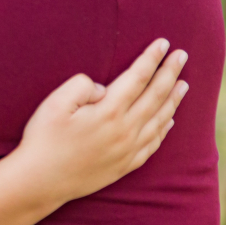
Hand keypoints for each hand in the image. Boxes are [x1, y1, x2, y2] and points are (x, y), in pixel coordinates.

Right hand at [14, 39, 188, 205]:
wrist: (41, 181)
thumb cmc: (43, 138)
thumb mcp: (54, 103)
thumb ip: (81, 86)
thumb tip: (104, 88)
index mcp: (109, 112)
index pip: (138, 78)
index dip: (151, 58)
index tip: (164, 43)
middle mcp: (125, 131)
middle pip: (155, 96)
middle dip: (170, 72)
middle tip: (182, 54)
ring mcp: (128, 150)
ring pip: (160, 120)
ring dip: (174, 100)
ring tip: (184, 84)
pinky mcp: (125, 165)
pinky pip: (153, 144)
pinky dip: (165, 130)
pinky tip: (170, 121)